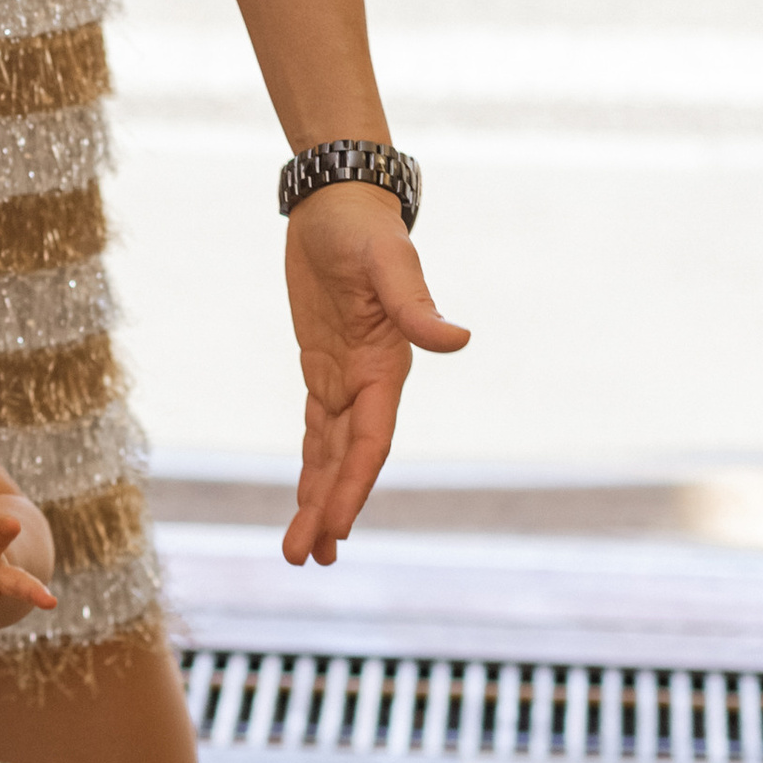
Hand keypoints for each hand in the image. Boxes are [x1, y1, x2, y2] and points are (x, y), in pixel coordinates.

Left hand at [285, 185, 469, 566]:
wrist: (339, 204)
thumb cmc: (364, 230)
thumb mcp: (388, 262)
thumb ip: (415, 304)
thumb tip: (458, 339)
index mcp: (385, 367)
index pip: (370, 441)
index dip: (353, 485)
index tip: (337, 527)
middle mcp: (368, 382)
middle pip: (348, 460)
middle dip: (329, 509)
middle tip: (307, 558)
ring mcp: (345, 378)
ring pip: (331, 453)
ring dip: (319, 500)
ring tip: (304, 551)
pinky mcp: (322, 367)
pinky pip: (316, 428)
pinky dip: (312, 465)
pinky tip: (306, 499)